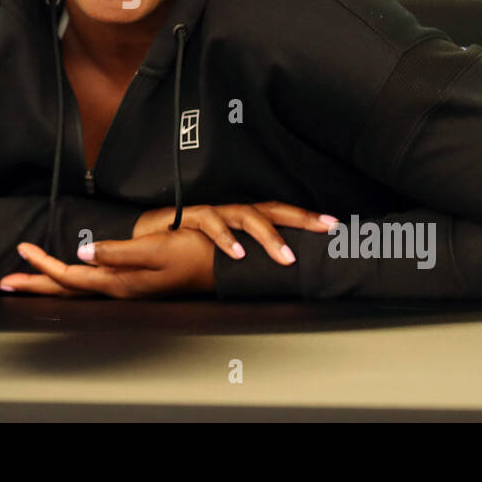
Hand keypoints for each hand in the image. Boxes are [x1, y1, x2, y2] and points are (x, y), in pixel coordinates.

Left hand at [0, 231, 215, 297]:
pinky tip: (66, 278)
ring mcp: (124, 289)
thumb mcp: (155, 249)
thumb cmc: (192, 256)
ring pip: (76, 289)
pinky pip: (90, 286)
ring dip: (48, 284)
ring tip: (26, 281)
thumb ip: (118, 252)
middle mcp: (118, 289)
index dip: (43, 265)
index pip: (70, 276)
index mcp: (119, 282)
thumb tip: (83, 253)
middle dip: (35, 284)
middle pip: (66, 289)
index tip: (21, 251)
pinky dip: (70, 282)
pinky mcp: (131, 284)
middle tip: (7, 281)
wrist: (219, 267)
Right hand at [133, 201, 336, 265]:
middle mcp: (231, 212)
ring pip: (246, 215)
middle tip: (325, 229)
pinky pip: (211, 223)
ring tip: (285, 257)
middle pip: (272, 209)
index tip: (334, 225)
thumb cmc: (187, 245)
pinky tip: (237, 254)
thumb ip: (248, 256)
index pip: (280, 214)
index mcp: (242, 219)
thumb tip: (281, 272)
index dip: (305, 218)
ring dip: (268, 236)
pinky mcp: (190, 217)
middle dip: (300, 219)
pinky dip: (226, 239)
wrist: (147, 238)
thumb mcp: (224, 252)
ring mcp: (213, 213)